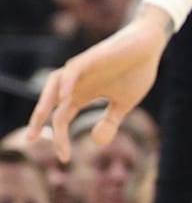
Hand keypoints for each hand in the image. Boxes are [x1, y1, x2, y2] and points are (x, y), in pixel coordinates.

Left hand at [26, 5, 171, 160]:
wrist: (150, 45)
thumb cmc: (137, 71)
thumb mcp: (125, 103)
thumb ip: (110, 122)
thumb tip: (96, 142)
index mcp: (83, 94)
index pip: (62, 118)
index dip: (60, 138)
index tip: (65, 158)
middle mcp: (78, 83)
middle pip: (50, 101)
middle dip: (38, 120)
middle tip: (31, 139)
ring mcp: (83, 69)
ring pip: (54, 83)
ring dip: (45, 101)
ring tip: (40, 119)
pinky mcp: (91, 57)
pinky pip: (72, 70)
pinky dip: (66, 82)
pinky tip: (65, 97)